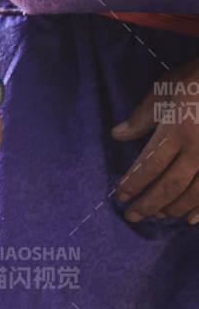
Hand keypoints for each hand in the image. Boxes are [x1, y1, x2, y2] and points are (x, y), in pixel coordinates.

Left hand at [112, 56, 198, 222]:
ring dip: (173, 208)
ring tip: (158, 215)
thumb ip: (142, 116)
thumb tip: (117, 134)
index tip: (120, 196)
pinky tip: (191, 219)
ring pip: (194, 194)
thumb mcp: (167, 89)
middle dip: (148, 204)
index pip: (150, 166)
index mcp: (178, 131)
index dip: (133, 184)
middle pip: (170, 186)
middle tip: (132, 216)